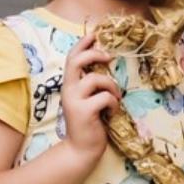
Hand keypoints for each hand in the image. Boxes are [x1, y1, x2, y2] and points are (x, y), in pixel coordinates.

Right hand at [60, 32, 120, 169]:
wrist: (81, 150)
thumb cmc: (89, 123)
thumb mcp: (87, 99)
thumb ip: (91, 83)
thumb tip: (106, 63)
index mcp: (69, 85)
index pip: (71, 57)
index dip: (83, 43)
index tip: (96, 33)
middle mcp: (68, 90)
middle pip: (76, 60)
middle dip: (94, 53)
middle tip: (109, 57)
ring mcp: (74, 100)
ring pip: (97, 79)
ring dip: (112, 86)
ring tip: (115, 98)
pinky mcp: (84, 112)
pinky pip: (105, 97)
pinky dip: (114, 103)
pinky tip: (111, 112)